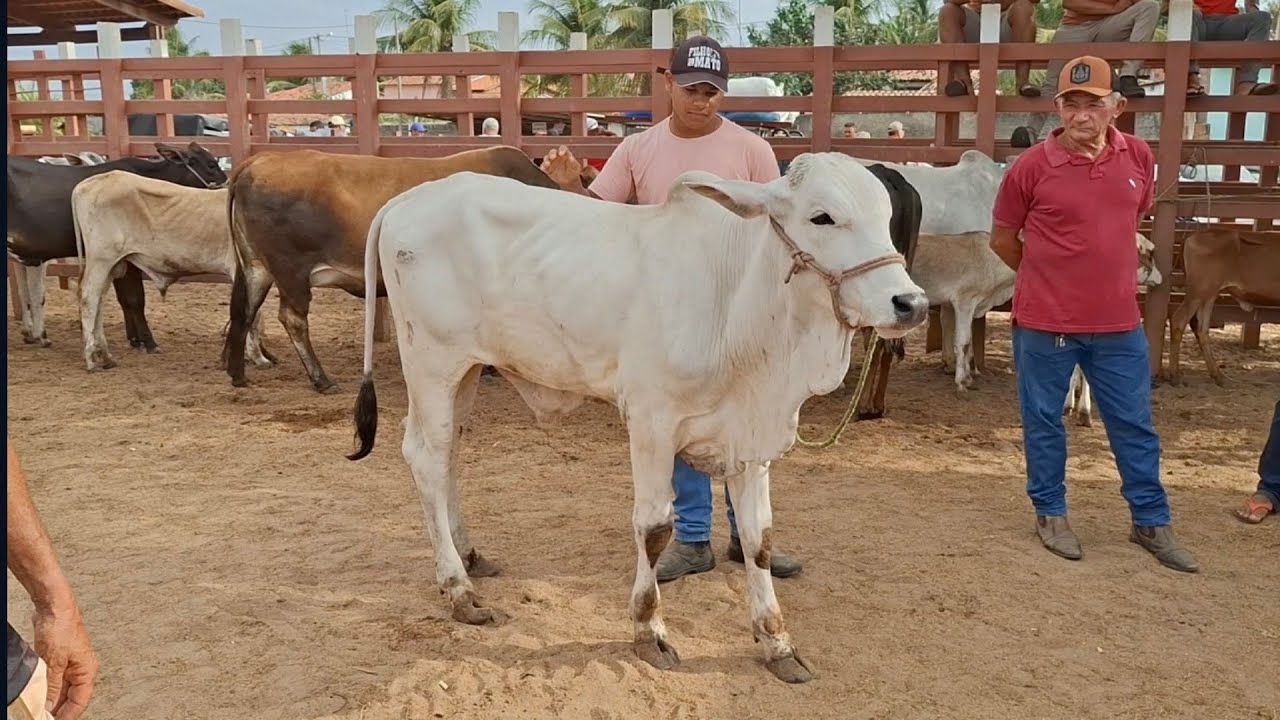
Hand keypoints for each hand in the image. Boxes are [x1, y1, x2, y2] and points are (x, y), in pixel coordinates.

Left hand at [32, 602, 97, 719]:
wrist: (54, 607)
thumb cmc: (61, 627)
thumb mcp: (53, 663)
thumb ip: (52, 687)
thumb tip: (48, 706)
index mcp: (88, 670)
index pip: (80, 702)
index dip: (67, 716)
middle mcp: (82, 669)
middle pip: (72, 697)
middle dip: (58, 709)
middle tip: (43, 717)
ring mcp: (71, 664)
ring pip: (62, 689)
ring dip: (52, 699)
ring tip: (39, 708)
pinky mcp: (60, 659)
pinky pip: (55, 680)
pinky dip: (47, 688)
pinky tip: (38, 694)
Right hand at [541, 146, 583, 188]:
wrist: (570, 180)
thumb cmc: (573, 171)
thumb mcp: (576, 167)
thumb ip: (573, 162)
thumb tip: (571, 158)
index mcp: (565, 153)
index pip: (562, 148)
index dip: (561, 149)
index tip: (562, 153)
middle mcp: (557, 156)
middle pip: (553, 151)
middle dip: (552, 153)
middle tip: (553, 157)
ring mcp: (551, 162)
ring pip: (546, 158)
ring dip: (546, 160)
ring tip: (547, 164)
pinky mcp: (547, 169)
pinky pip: (543, 166)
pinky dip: (543, 167)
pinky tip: (544, 168)